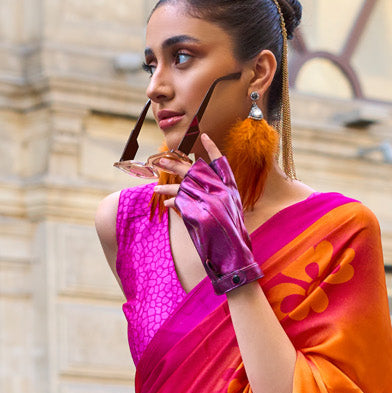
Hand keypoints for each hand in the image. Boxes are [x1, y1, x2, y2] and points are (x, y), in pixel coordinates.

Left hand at [155, 138, 261, 295]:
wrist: (235, 258)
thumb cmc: (231, 238)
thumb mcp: (228, 213)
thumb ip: (214, 199)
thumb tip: (190, 192)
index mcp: (231, 189)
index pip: (221, 162)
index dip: (212, 148)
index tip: (204, 134)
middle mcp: (221, 192)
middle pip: (195, 170)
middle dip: (176, 164)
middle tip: (161, 159)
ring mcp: (211, 201)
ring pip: (183, 185)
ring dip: (167, 186)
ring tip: (155, 188)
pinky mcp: (200, 213)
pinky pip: (180, 202)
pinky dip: (171, 202)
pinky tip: (164, 203)